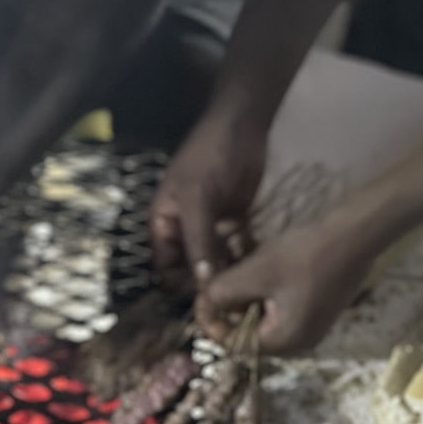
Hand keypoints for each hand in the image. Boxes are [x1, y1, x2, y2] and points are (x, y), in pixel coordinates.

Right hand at [150, 108, 267, 290]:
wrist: (242, 125)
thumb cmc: (209, 157)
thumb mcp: (198, 199)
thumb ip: (199, 241)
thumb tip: (202, 283)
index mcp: (164, 226)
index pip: (165, 269)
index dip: (180, 285)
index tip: (204, 298)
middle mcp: (184, 232)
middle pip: (191, 269)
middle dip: (207, 282)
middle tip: (231, 296)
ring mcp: (209, 228)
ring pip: (215, 262)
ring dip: (228, 273)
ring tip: (248, 285)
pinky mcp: (233, 224)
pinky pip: (235, 250)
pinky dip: (244, 259)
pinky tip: (258, 266)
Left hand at [195, 211, 376, 352]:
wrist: (358, 232)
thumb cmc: (306, 253)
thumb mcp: (255, 273)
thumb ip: (221, 293)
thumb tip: (201, 305)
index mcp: (283, 342)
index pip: (234, 344)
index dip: (213, 322)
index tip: (203, 295)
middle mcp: (298, 344)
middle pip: (248, 333)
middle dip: (231, 306)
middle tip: (222, 277)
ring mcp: (310, 329)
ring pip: (263, 318)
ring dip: (247, 296)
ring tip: (242, 268)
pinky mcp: (317, 312)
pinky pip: (281, 309)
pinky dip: (266, 292)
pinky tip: (263, 267)